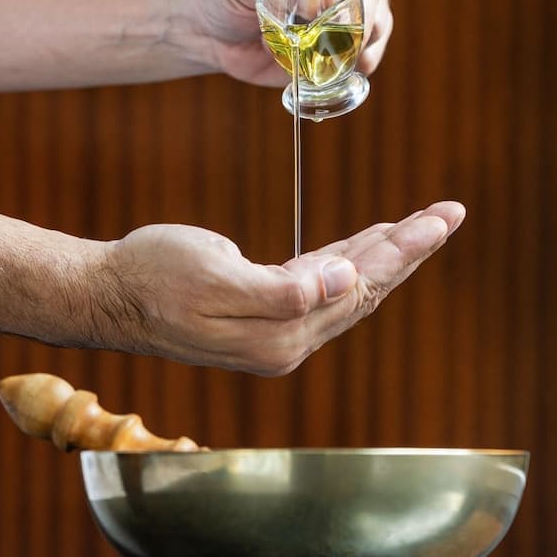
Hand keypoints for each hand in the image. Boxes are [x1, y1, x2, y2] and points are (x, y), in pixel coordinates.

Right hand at [98, 201, 464, 374]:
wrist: (108, 297)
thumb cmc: (152, 278)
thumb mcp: (214, 275)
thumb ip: (281, 289)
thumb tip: (340, 282)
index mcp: (282, 335)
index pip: (359, 288)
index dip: (402, 251)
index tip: (439, 219)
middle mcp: (287, 342)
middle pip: (364, 292)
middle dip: (408, 251)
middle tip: (448, 214)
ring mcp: (275, 333)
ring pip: (346, 290)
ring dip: (384, 256)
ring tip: (420, 226)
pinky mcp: (262, 316)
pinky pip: (319, 287)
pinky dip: (347, 261)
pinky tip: (364, 245)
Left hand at [186, 0, 391, 85]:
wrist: (208, 23)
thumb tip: (326, 4)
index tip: (331, 5)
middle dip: (354, 14)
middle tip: (326, 36)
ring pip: (378, 17)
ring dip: (356, 43)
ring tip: (323, 54)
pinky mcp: (348, 32)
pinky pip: (369, 48)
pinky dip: (355, 63)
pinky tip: (337, 70)